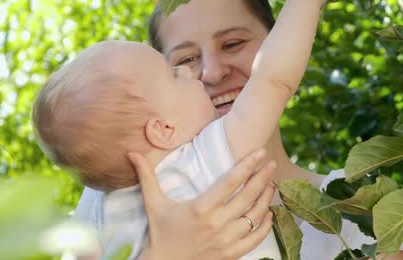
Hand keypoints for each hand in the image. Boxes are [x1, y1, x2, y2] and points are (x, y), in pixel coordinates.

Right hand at [127, 149, 275, 259]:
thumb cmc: (160, 232)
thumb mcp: (153, 203)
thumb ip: (147, 176)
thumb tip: (132, 152)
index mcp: (200, 208)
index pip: (230, 182)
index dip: (247, 165)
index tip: (260, 153)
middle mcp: (216, 223)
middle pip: (248, 196)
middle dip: (262, 177)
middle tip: (271, 163)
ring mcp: (227, 240)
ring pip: (255, 216)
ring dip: (266, 198)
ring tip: (271, 183)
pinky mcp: (232, 254)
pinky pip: (256, 237)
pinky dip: (265, 224)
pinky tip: (268, 212)